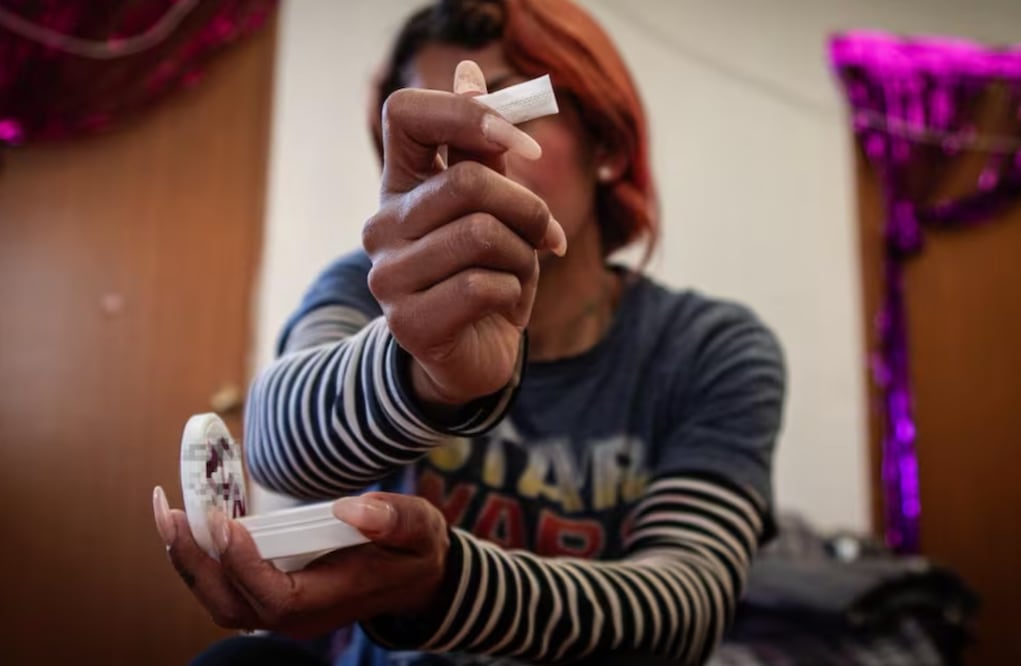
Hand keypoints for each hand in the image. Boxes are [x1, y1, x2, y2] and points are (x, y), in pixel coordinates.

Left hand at [153, 487, 449, 638]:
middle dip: (195, 562)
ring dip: (189, 559)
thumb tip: (352, 508)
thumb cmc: (414, 552)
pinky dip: (202, 556)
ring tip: (168, 512)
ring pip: (221, 598)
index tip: (227, 523)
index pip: (276, 598)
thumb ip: (393, 519)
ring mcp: (282, 608)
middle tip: (171, 512)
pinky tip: (190, 520)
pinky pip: (226, 584)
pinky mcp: (272, 593)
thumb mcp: (419, 528)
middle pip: (231, 604)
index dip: (245, 566)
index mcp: (331, 602)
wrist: (415, 578)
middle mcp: (298, 615)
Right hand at [363, 61, 566, 406]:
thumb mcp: (491, 206)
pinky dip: (514, 295)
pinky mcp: (408, 323)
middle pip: (470, 182)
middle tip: (544, 236)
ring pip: (483, 235)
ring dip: (523, 258)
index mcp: (400, 186)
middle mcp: (381, 225)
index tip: (521, 145)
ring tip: (516, 276)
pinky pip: (486, 286)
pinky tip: (502, 308)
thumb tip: (470, 70)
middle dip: (528, 209)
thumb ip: (483, 147)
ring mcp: (387, 277)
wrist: (471, 355)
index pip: (406, 114)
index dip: (469, 115)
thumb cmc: (484, 272)